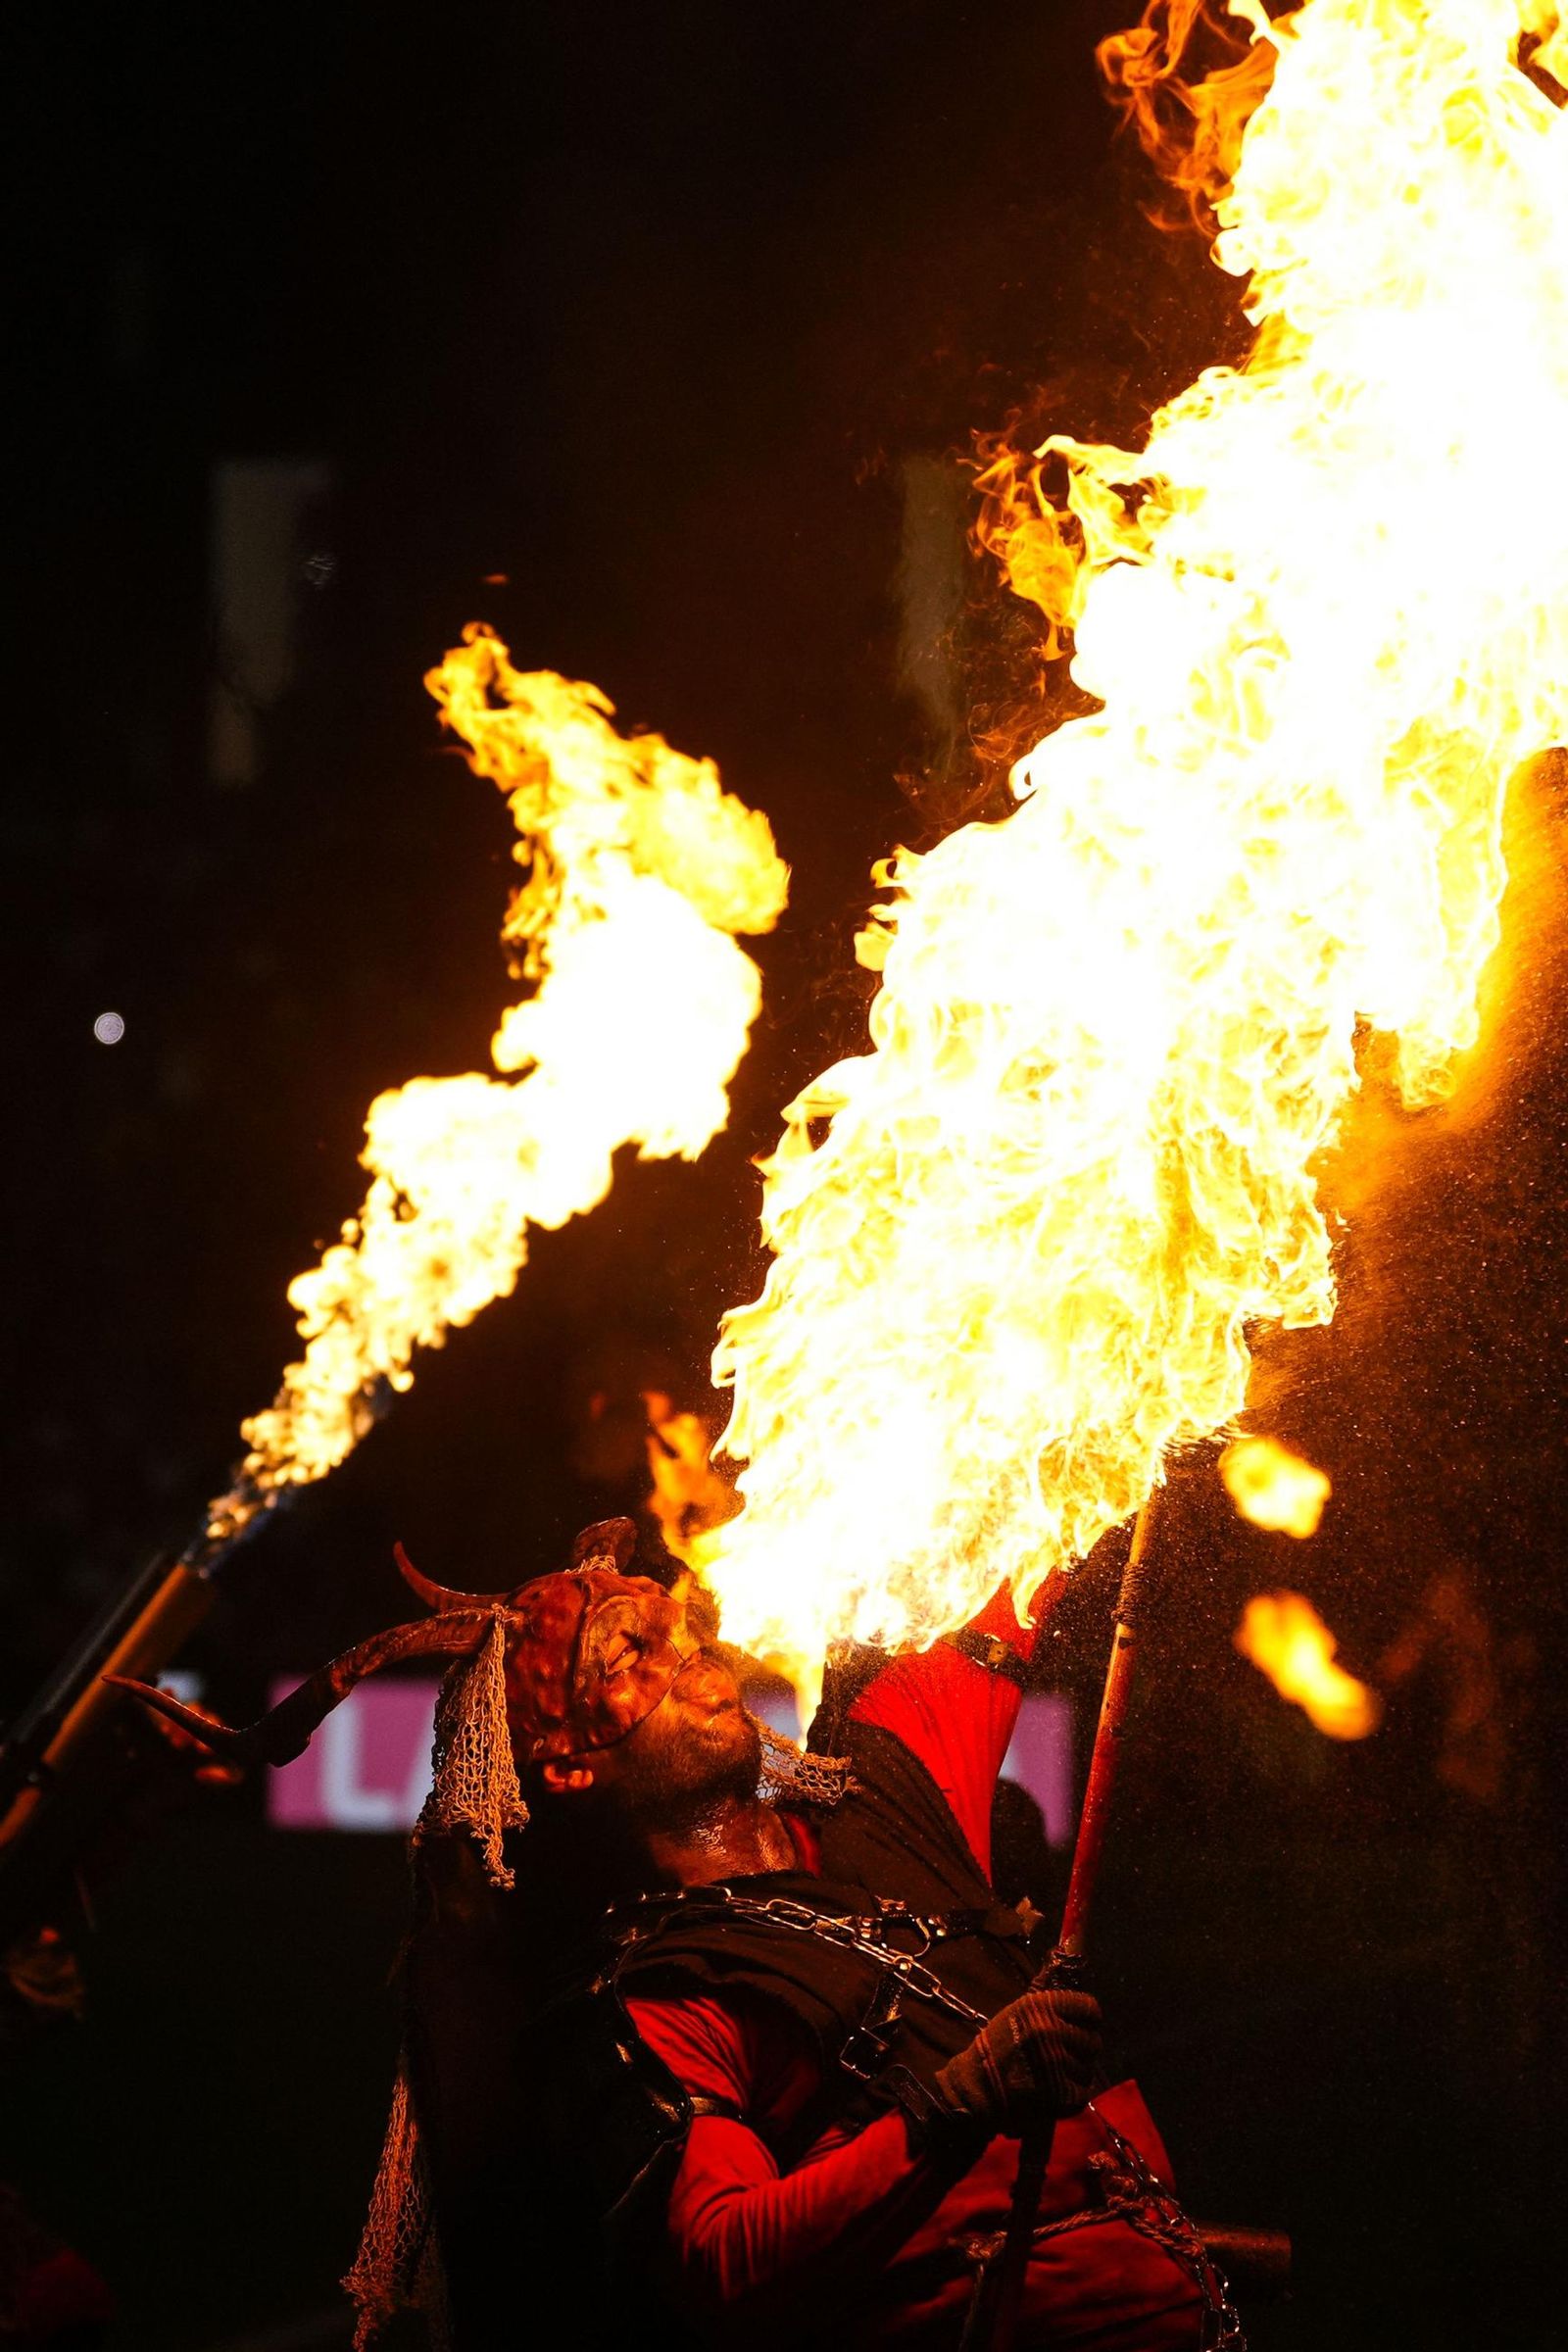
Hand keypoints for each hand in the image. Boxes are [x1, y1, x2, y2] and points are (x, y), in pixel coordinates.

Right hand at [932, 1985, 1100, 2135]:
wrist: (978, 2089)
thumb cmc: (997, 2049)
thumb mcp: (1017, 2013)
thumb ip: (1045, 2000)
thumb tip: (1063, 1975)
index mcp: (1042, 2006)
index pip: (1090, 2009)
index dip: (1087, 2021)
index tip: (1079, 2028)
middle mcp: (1051, 2031)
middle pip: (1093, 2041)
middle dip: (1081, 2051)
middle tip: (1062, 2057)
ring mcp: (1057, 2064)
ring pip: (1088, 2069)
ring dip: (1075, 2074)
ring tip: (1053, 2075)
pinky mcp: (1060, 2094)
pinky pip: (1083, 2092)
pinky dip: (1072, 2096)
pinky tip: (1054, 2091)